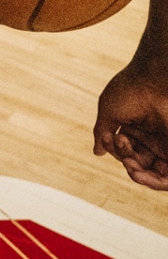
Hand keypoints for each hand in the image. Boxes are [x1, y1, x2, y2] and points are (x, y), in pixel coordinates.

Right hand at [96, 60, 167, 188]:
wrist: (153, 80)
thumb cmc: (129, 91)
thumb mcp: (109, 112)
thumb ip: (102, 132)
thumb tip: (97, 152)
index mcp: (131, 127)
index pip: (121, 148)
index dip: (113, 148)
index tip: (110, 137)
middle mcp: (148, 136)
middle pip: (135, 160)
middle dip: (126, 161)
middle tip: (124, 158)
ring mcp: (162, 141)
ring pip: (149, 168)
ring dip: (137, 172)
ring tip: (130, 166)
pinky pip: (166, 172)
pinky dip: (155, 179)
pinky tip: (138, 172)